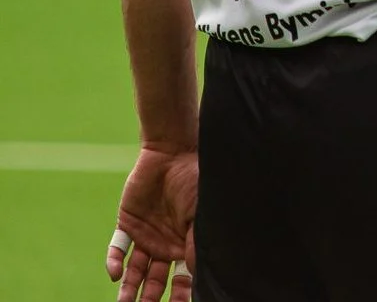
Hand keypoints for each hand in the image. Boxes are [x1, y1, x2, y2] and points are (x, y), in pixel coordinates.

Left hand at [105, 145, 197, 301]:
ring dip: (129, 289)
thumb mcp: (198, 214)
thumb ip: (193, 244)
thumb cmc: (192, 181)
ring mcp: (145, 236)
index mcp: (183, 245)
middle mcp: (164, 246)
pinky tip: (115, 274)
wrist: (171, 152)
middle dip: (149, 299)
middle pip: (155, 281)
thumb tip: (194, 275)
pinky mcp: (127, 225)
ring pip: (135, 272)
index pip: (180, 279)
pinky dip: (114, 262)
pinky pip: (118, 249)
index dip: (177, 296)